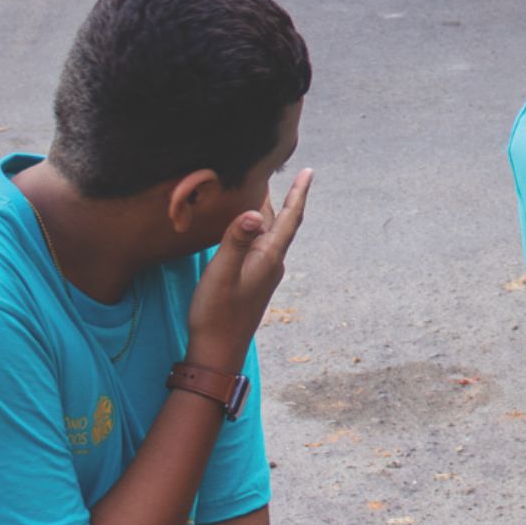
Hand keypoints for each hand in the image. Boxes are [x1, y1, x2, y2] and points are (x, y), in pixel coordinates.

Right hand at [186, 170, 312, 371]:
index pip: (290, 218)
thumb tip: (256, 213)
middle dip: (284, 198)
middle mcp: (271, 263)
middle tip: (287, 173)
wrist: (217, 353)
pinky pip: (259, 246)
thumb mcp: (221, 274)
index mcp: (269, 257)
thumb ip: (235, 241)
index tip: (309, 172)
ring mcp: (263, 274)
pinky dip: (257, 230)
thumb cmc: (216, 314)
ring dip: (269, 213)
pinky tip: (247, 229)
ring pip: (269, 234)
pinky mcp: (252, 282)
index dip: (299, 193)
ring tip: (263, 192)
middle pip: (281, 223)